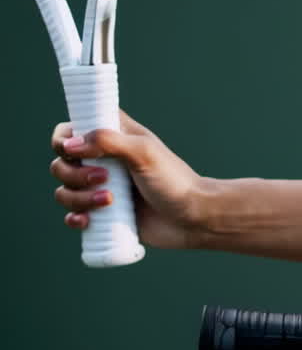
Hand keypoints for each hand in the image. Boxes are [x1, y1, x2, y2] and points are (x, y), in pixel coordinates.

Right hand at [50, 111, 207, 249]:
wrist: (193, 218)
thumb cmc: (175, 181)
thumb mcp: (145, 153)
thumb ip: (108, 141)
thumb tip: (70, 145)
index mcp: (114, 138)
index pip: (72, 129)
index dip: (64, 138)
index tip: (73, 150)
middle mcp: (103, 161)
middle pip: (61, 163)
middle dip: (74, 173)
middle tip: (105, 179)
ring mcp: (101, 188)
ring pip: (64, 190)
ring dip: (78, 198)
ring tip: (110, 201)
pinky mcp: (103, 214)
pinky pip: (72, 215)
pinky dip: (74, 218)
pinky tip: (87, 221)